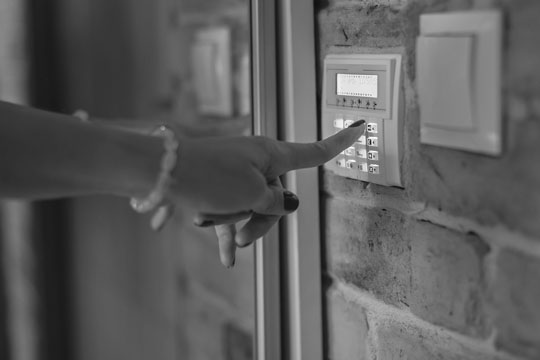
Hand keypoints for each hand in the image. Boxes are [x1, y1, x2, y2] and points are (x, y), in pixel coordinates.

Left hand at [152, 120, 365, 266]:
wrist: (162, 171)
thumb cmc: (208, 176)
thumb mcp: (250, 194)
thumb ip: (273, 201)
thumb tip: (285, 202)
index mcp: (271, 154)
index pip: (313, 152)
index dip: (338, 144)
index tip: (359, 128)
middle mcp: (256, 160)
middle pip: (277, 194)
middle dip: (262, 219)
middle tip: (244, 238)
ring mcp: (236, 171)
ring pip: (251, 205)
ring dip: (238, 224)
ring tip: (218, 234)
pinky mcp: (218, 182)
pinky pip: (231, 208)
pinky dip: (227, 227)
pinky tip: (225, 254)